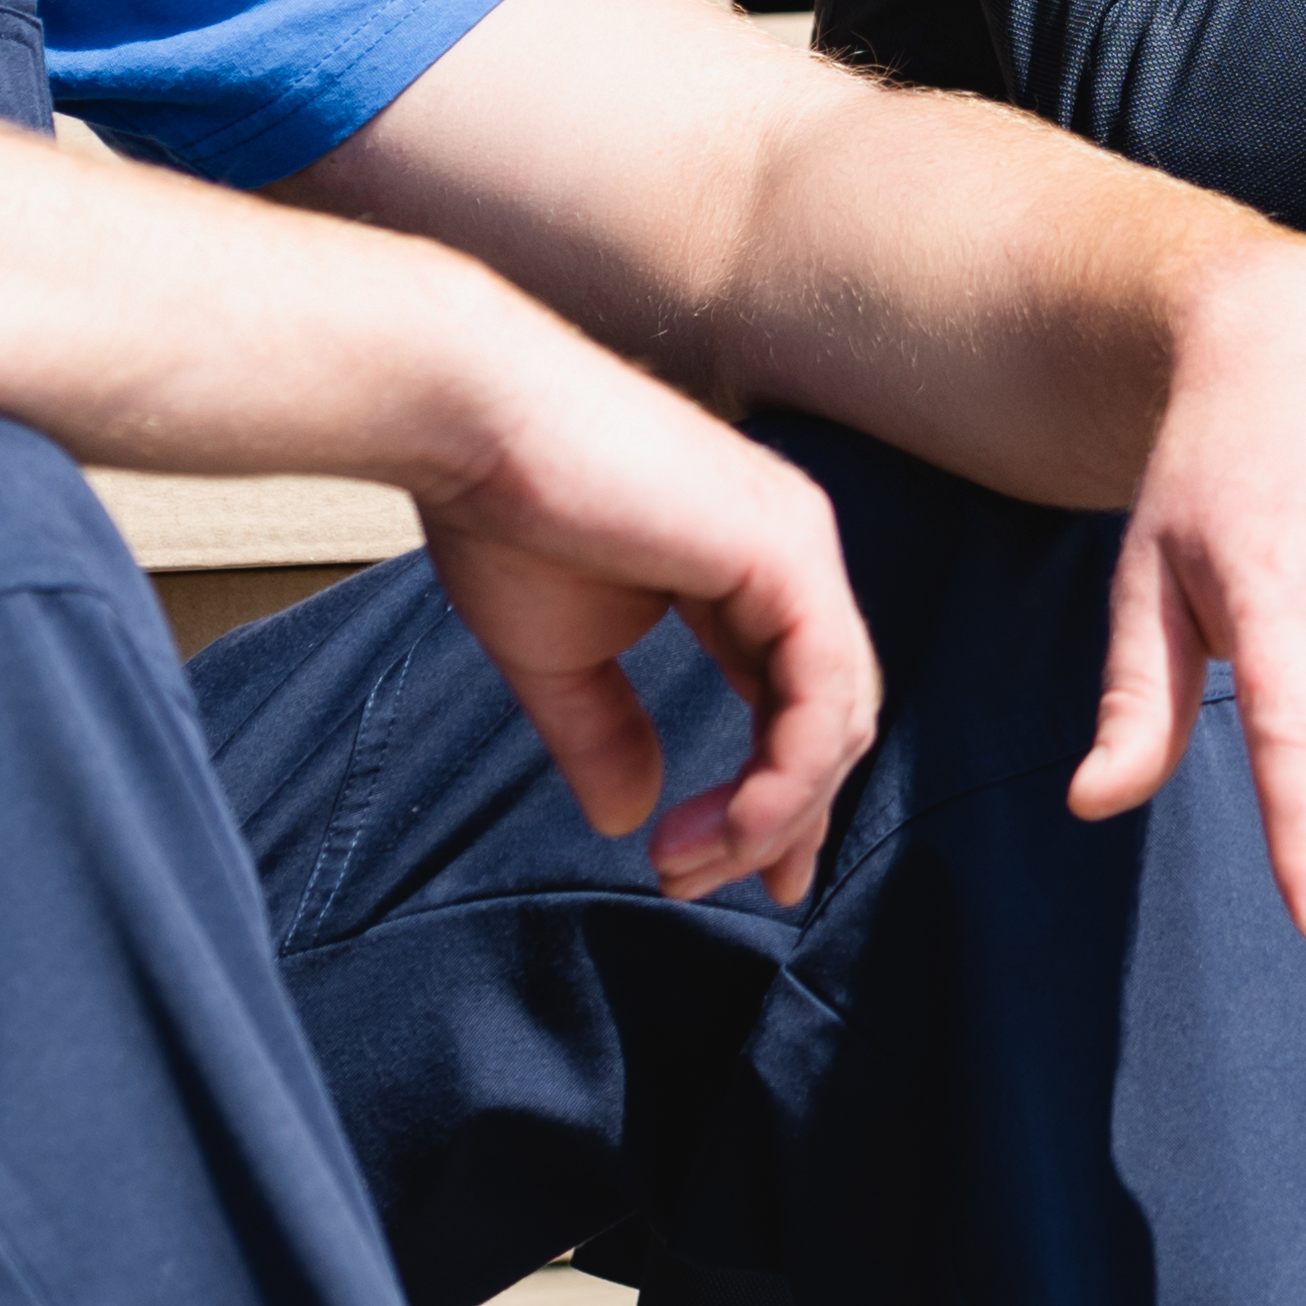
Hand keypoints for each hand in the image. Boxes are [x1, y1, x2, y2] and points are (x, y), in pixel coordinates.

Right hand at [425, 357, 883, 909]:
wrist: (468, 422)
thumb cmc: (502, 513)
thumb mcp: (561, 654)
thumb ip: (606, 731)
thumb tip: (630, 816)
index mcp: (750, 569)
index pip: (800, 699)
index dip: (779, 795)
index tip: (733, 874)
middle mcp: (792, 555)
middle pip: (830, 719)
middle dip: (777, 822)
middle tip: (694, 883)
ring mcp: (798, 550)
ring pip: (836, 719)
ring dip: (771, 816)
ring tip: (687, 864)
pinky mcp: (785, 555)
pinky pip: (822, 697)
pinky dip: (785, 779)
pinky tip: (724, 827)